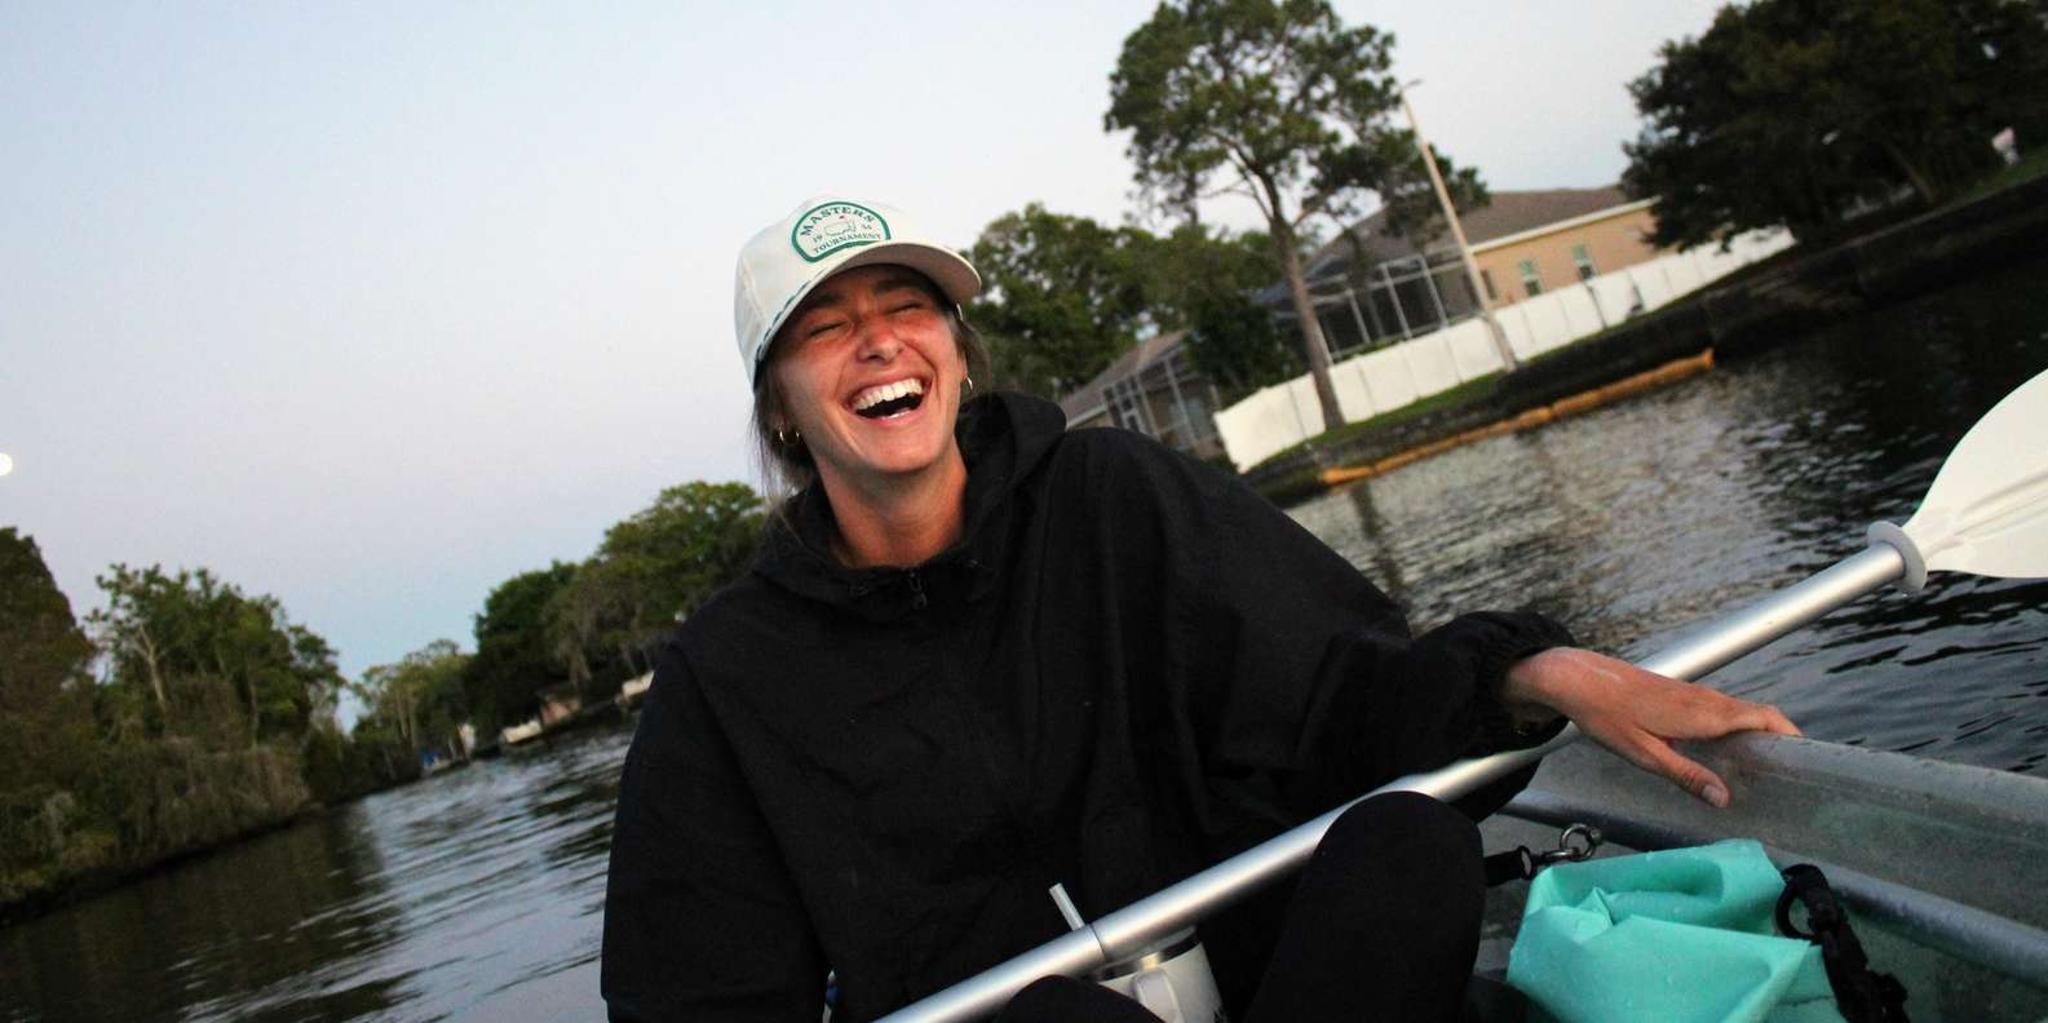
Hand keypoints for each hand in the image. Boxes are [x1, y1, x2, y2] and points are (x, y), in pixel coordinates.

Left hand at [1501, 647, 1799, 807]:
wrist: (1579, 679)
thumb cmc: (1608, 717)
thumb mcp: (1645, 755)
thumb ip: (1686, 775)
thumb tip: (1724, 799)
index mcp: (1704, 713)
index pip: (1764, 719)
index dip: (1791, 736)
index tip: (1809, 760)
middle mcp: (1706, 699)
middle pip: (1759, 715)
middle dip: (1781, 739)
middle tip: (1791, 773)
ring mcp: (1693, 693)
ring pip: (1740, 711)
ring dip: (1759, 733)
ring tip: (1766, 769)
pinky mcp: (1679, 693)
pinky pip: (1721, 709)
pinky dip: (1737, 726)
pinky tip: (1727, 752)